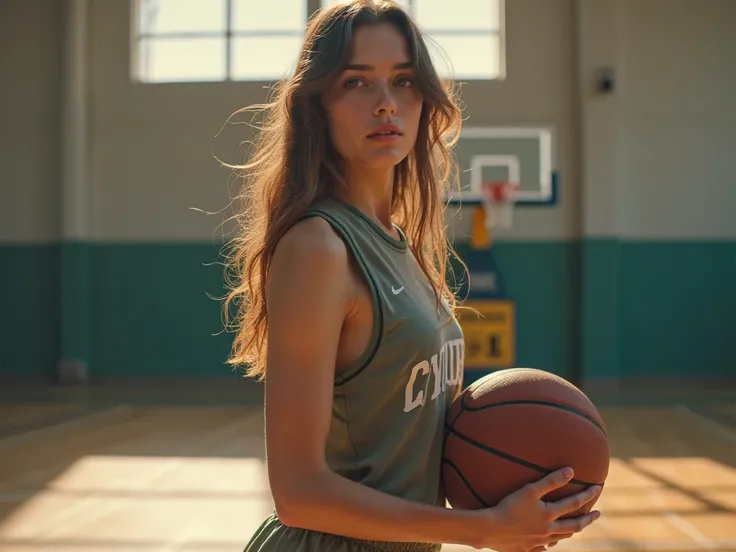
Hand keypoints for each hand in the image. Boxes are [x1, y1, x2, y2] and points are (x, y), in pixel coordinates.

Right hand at [477, 467, 601, 551]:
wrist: (491, 530)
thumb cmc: (509, 507)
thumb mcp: (529, 490)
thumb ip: (550, 481)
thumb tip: (571, 471)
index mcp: (549, 515)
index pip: (574, 503)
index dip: (588, 495)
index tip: (598, 488)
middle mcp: (548, 530)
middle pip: (574, 526)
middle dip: (588, 519)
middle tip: (597, 513)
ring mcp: (539, 542)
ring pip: (561, 538)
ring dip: (571, 531)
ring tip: (576, 527)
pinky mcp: (528, 548)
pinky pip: (543, 548)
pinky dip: (550, 544)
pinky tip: (548, 543)